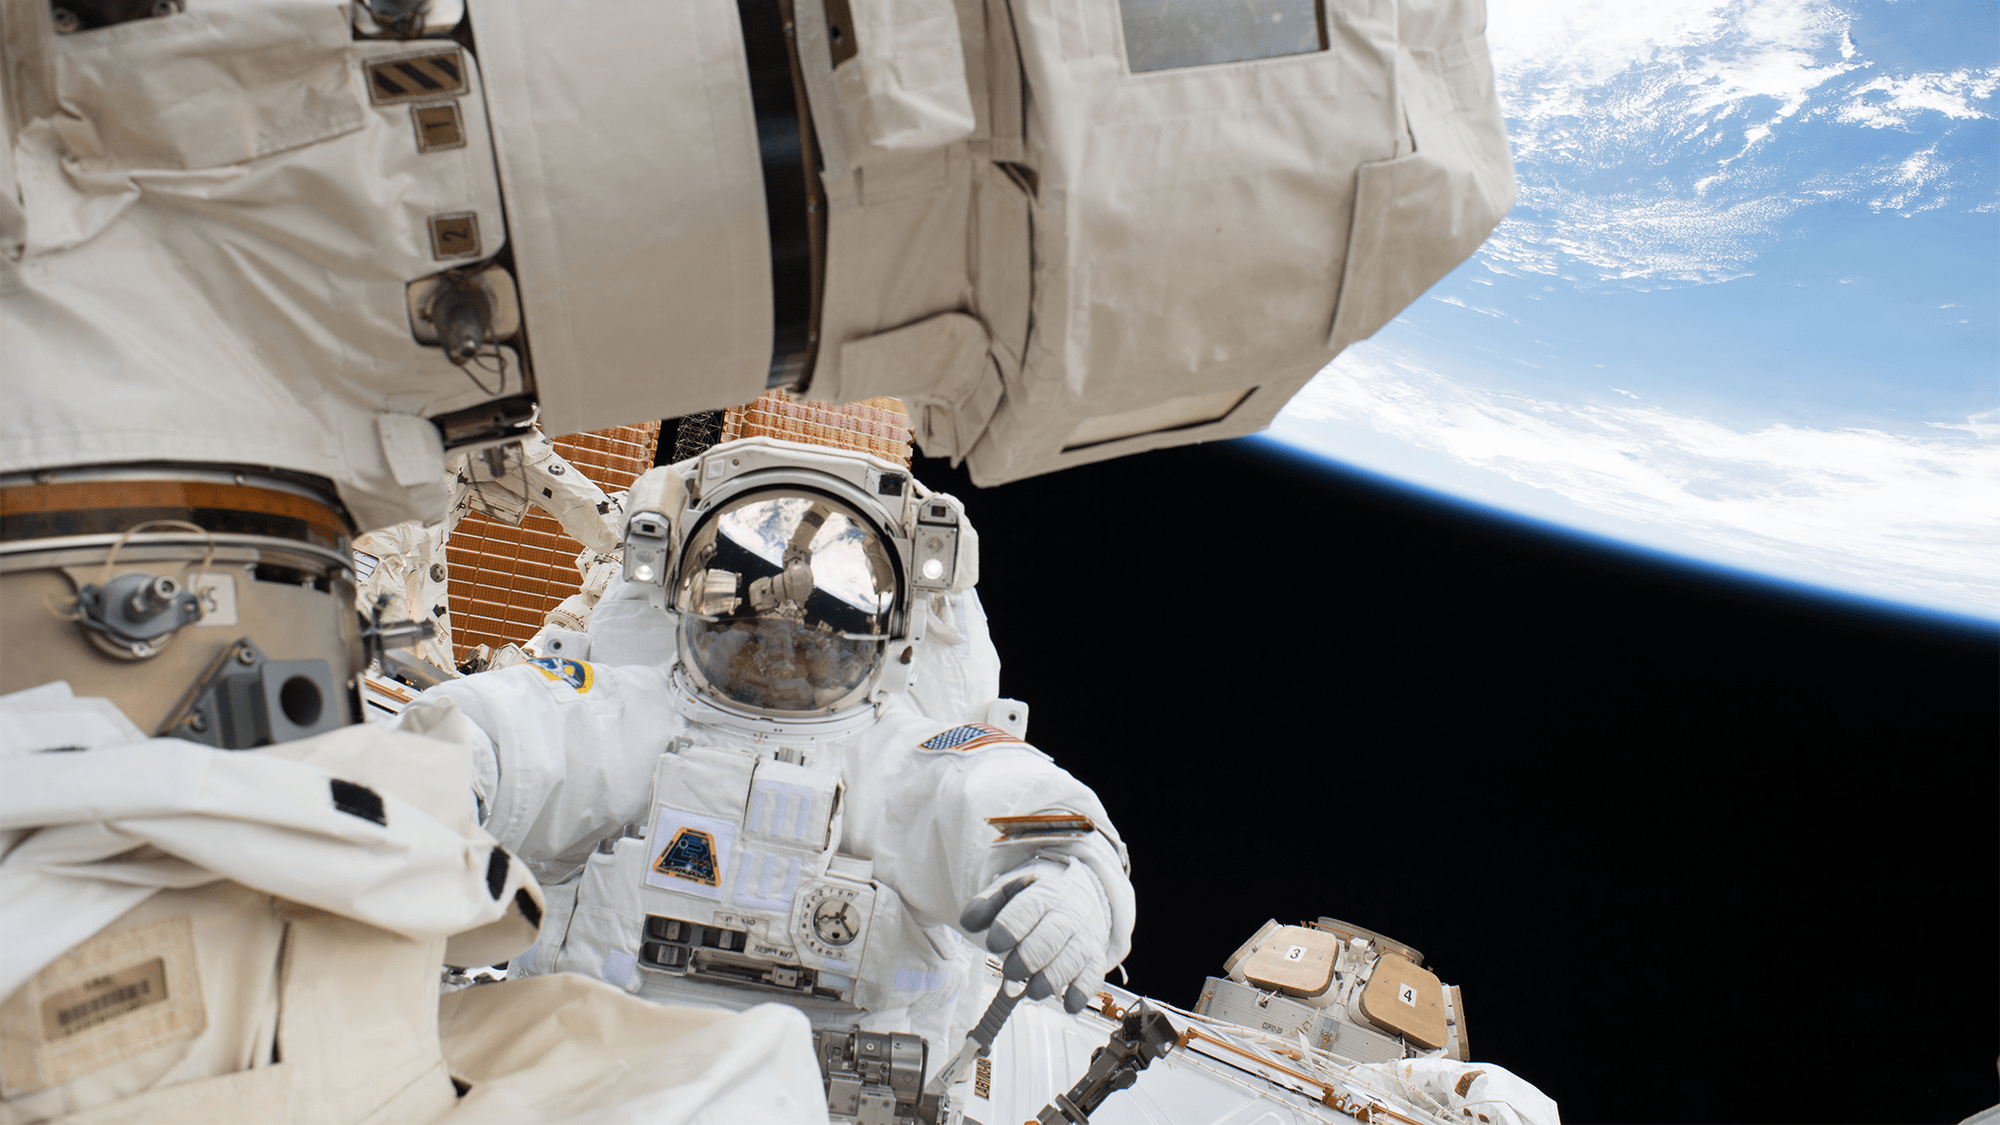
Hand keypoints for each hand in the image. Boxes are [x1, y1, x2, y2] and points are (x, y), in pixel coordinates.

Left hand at [959, 857, 1110, 1014]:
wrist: (1084, 891)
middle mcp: (1068, 913)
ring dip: (1050, 979)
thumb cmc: (1039, 895)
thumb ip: (986, 904)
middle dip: (1028, 958)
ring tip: (1031, 991)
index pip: (1029, 908)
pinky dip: (1081, 992)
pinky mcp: (1094, 958)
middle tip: (1009, 971)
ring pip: (1073, 958)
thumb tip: (968, 922)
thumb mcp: (1010, 889)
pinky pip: (1093, 976)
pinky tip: (1067, 1004)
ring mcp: (1084, 936)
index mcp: (1044, 892)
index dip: (1010, 927)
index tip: (993, 943)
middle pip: (1052, 936)